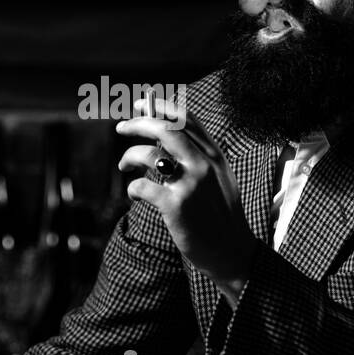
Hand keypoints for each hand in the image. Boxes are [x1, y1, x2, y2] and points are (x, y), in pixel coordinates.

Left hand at [115, 97, 256, 299]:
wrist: (232, 252)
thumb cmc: (220, 215)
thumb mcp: (219, 178)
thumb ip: (200, 156)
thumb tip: (168, 134)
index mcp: (214, 155)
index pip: (186, 119)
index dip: (161, 106)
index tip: (142, 102)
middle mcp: (203, 164)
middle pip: (165, 129)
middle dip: (138, 122)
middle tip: (121, 127)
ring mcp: (190, 184)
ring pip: (149, 154)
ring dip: (129, 157)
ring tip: (123, 165)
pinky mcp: (175, 206)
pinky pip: (141, 186)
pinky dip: (132, 188)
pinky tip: (134, 195)